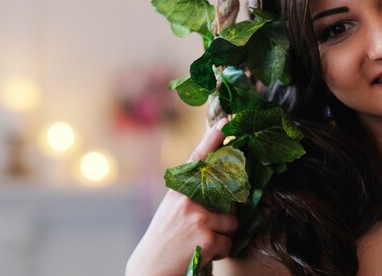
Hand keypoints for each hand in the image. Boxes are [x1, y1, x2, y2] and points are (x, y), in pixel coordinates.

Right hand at [125, 119, 238, 275]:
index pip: (198, 158)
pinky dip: (220, 252)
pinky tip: (201, 254)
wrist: (149, 271)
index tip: (227, 121)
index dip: (214, 137)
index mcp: (179, 190)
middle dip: (226, 213)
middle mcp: (187, 199)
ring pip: (233, 221)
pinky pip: (229, 241)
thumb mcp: (173, 212)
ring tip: (200, 242)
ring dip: (222, 236)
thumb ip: (193, 198)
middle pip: (229, 194)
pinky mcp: (206, 235)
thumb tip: (227, 195)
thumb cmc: (165, 241)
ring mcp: (197, 216)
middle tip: (202, 228)